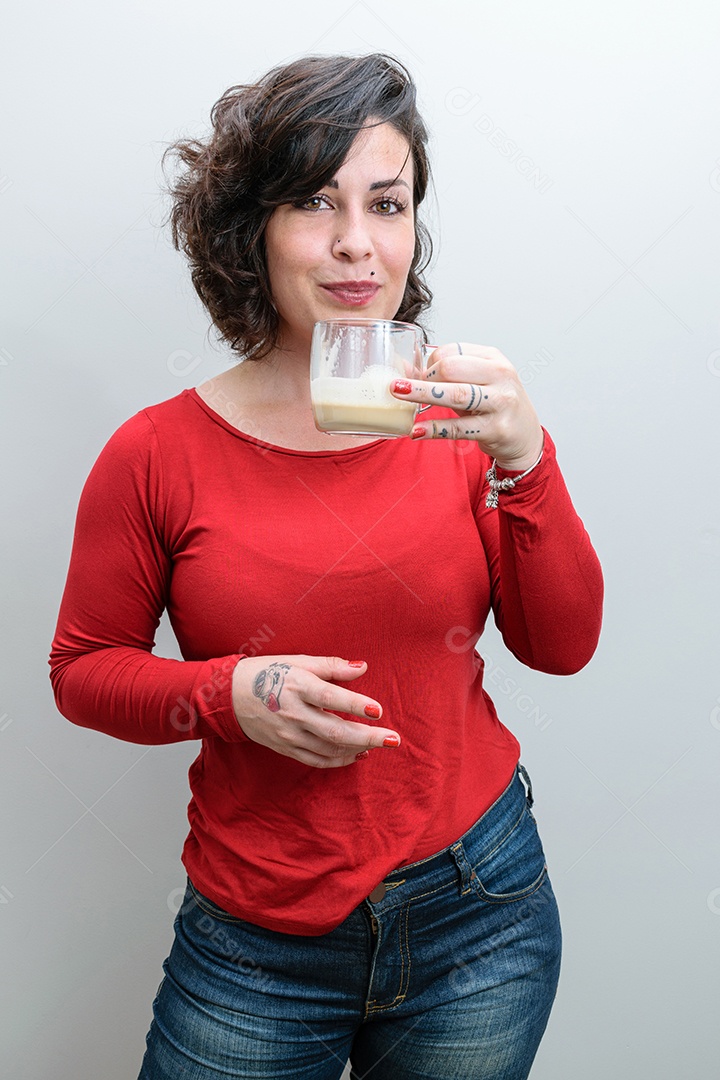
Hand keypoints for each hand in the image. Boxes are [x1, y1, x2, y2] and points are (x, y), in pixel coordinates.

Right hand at [231, 655, 399, 767]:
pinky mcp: (286, 748)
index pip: (329, 698)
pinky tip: (358, 754)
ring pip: (329, 749)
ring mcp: (289, 735)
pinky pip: (317, 760)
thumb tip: (362, 668)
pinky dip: (340, 761)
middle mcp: (293, 713)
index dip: (355, 705)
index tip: (378, 710)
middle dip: (368, 737)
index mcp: (296, 686)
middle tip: (394, 739)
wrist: (229, 696)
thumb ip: (331, 666)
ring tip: (381, 744)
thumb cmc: (268, 673)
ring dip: (358, 749)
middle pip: (334, 731)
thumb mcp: (298, 662)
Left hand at [391, 343, 543, 469]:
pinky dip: (433, 429)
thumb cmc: (495, 406)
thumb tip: (404, 368)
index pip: (452, 351)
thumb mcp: (476, 383)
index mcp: (493, 358)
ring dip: (422, 393)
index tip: (418, 376)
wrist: (525, 436)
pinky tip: (416, 431)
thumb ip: (445, 376)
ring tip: (398, 393)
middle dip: (424, 377)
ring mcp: (501, 402)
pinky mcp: (496, 429)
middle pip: (451, 368)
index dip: (429, 363)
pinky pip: (458, 428)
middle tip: (403, 388)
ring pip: (455, 394)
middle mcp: (500, 376)